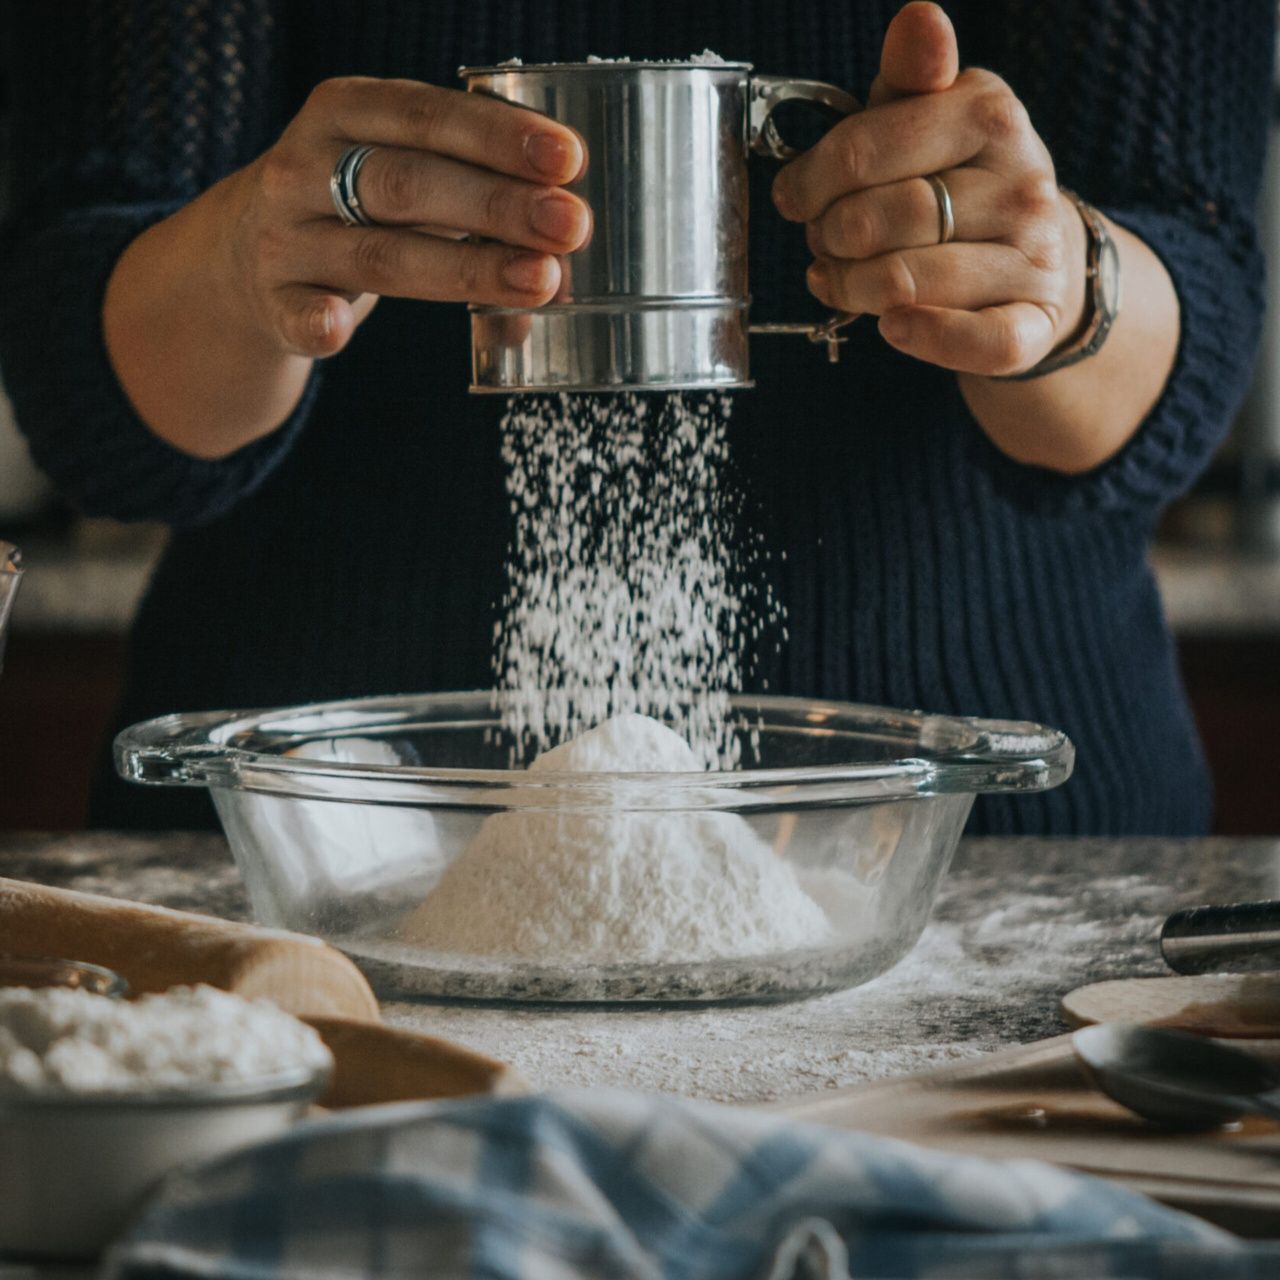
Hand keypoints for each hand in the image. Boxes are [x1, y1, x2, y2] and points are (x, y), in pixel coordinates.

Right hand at [220, 77, 589, 358]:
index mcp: (346, 112)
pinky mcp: (272, 300)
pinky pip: (297, 313)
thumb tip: (567, 255)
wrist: (244, 252)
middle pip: (407, 184)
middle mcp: (307, 167)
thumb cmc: (355, 207)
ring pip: (378, 254)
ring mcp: (285, 236)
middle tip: (571, 225)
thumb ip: (472, 193)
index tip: (567, 159)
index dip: (498, 136)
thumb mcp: (400, 170)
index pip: (427, 116)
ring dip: (463, 269)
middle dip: (497, 204)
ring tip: (539, 281)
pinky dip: (318, 323)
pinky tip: (340, 331)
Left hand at [771, 2, 1087, 377]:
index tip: (792, 197)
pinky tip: (891, 326)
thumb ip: (909, 77)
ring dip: (851, 290)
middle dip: (828, 238)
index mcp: (991, 116)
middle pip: (878, 221)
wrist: (1039, 258)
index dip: (809, 181)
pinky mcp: (1032, 324)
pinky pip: (974, 342)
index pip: (865, 148)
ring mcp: (1033, 259)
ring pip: (906, 283)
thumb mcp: (932, 118)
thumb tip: (918, 18)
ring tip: (839, 281)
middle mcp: (1023, 185)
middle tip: (821, 243)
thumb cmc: (960, 185)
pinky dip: (920, 337)